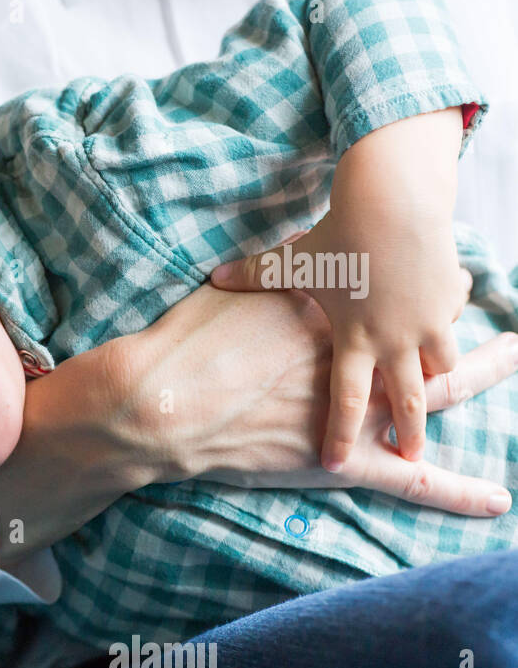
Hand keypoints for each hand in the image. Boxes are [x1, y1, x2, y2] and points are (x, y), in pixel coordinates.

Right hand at [127, 282, 514, 514]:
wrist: (169, 403)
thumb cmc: (187, 349)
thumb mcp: (223, 295)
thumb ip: (249, 280)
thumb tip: (249, 264)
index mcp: (325, 317)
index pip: (374, 289)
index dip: (390, 275)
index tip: (401, 260)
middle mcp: (355, 358)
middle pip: (417, 327)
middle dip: (448, 302)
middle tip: (472, 280)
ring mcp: (359, 409)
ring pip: (434, 390)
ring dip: (480, 372)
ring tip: (513, 356)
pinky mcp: (350, 461)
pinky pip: (413, 480)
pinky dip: (456, 490)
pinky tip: (496, 500)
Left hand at [210, 107, 465, 471]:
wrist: (392, 202)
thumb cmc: (337, 233)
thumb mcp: (291, 261)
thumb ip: (253, 276)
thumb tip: (214, 278)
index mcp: (353, 339)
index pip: (346, 402)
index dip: (341, 436)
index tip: (334, 465)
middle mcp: (395, 339)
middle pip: (408, 400)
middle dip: (411, 433)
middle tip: (411, 456)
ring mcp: (427, 321)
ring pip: (441, 364)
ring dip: (439, 378)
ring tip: (437, 389)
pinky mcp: (448, 297)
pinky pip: (452, 322)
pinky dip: (448, 325)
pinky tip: (442, 322)